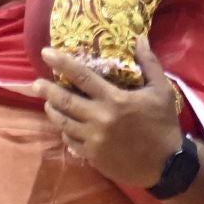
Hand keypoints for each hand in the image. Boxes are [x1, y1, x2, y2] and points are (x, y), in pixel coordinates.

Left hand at [38, 37, 182, 188]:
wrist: (167, 165)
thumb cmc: (164, 124)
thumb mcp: (162, 90)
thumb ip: (149, 63)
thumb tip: (140, 38)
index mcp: (114, 100)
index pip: (82, 77)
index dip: (62, 63)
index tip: (46, 53)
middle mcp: (99, 119)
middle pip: (65, 101)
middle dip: (47, 90)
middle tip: (36, 83)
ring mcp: (93, 140)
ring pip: (64, 123)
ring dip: (53, 111)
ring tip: (48, 103)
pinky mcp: (93, 156)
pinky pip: (71, 141)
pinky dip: (65, 131)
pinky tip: (65, 126)